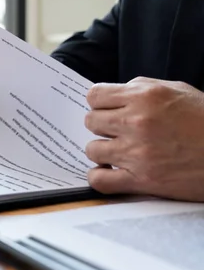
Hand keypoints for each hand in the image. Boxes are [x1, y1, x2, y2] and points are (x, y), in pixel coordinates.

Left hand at [84, 77, 203, 200]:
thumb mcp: (178, 91)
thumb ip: (141, 89)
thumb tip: (114, 94)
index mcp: (145, 96)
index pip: (94, 95)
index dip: (99, 103)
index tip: (108, 110)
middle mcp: (137, 122)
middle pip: (91, 121)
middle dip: (102, 126)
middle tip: (117, 132)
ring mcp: (138, 152)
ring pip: (92, 149)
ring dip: (102, 151)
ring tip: (118, 153)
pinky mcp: (142, 180)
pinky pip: (100, 180)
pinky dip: (100, 177)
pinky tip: (111, 172)